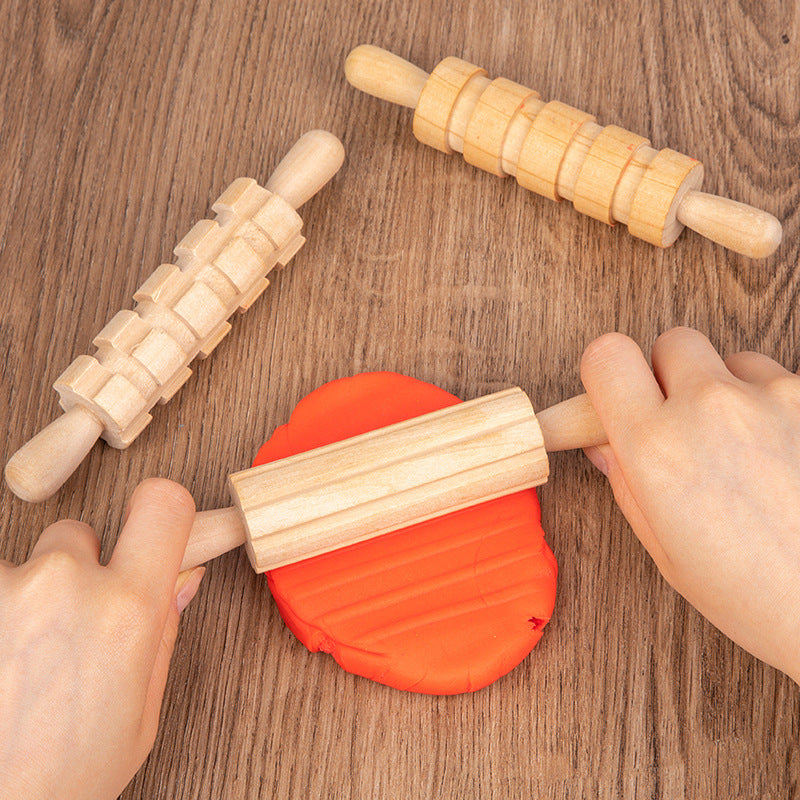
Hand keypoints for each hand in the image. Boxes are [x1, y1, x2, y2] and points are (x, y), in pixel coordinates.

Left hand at [0, 478, 203, 799]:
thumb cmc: (60, 778)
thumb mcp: (139, 715)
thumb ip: (162, 632)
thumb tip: (181, 575)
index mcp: (128, 610)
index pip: (162, 504)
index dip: (163, 511)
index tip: (152, 525)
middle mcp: (64, 584)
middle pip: (80, 534)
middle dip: (78, 570)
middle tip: (67, 629)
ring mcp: (6, 589)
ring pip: (26, 563)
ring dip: (27, 595)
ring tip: (20, 658)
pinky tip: (2, 658)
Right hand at [581, 327, 799, 682]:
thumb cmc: (762, 596)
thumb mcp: (668, 550)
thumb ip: (627, 482)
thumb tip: (608, 441)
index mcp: (657, 448)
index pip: (607, 356)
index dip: (608, 373)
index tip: (618, 392)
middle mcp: (712, 408)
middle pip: (672, 342)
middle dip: (671, 375)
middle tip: (684, 422)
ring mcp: (776, 396)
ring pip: (734, 360)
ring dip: (731, 390)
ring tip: (747, 449)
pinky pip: (785, 380)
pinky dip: (779, 407)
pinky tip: (786, 455)